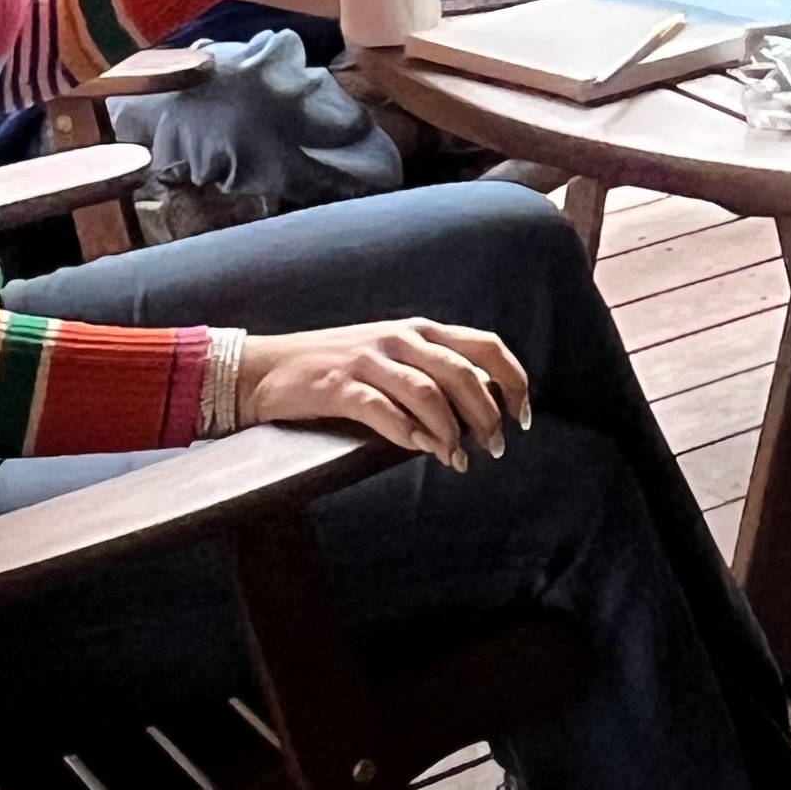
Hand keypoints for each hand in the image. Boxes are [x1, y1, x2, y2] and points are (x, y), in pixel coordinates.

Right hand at [242, 316, 531, 467]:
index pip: (486, 346)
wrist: (266, 368)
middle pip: (463, 372)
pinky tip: (421, 449)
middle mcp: (401, 338)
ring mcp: (369, 359)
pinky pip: (383, 408)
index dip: (513, 381)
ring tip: (458, 460)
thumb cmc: (336, 369)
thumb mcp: (392, 359)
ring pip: (429, 392)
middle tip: (495, 448)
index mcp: (420, 330)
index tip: (524, 418)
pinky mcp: (339, 385)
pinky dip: (408, 431)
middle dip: (487, 414)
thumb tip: (482, 407)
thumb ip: (432, 374)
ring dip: (451, 431)